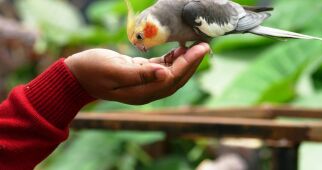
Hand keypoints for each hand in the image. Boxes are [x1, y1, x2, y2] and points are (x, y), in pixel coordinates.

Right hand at [65, 43, 209, 104]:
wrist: (76, 74)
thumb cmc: (92, 70)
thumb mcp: (114, 71)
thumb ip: (140, 75)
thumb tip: (165, 74)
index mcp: (142, 93)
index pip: (172, 79)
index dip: (188, 64)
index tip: (201, 49)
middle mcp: (147, 91)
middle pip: (176, 78)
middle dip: (192, 62)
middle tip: (205, 45)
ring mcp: (144, 84)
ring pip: (172, 73)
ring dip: (185, 60)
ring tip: (196, 45)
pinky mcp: (141, 74)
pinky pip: (162, 68)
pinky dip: (173, 58)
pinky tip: (180, 48)